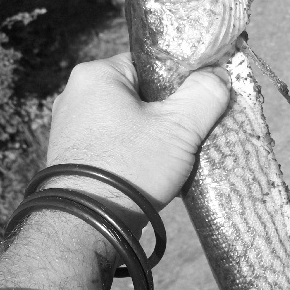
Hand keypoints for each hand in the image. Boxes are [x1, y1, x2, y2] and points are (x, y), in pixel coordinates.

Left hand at [46, 53, 230, 226]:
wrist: (87, 225)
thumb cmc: (131, 167)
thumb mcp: (180, 127)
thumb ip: (206, 93)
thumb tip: (219, 75)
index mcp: (95, 74)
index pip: (150, 63)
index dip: (181, 82)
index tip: (199, 103)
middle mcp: (74, 93)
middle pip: (140, 93)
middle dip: (167, 113)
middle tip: (188, 135)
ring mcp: (69, 127)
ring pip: (127, 120)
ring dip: (152, 136)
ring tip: (170, 157)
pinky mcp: (71, 155)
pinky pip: (113, 142)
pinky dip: (133, 153)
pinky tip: (149, 172)